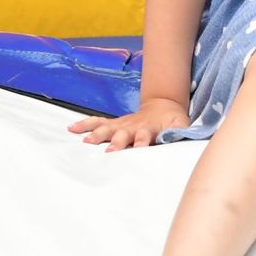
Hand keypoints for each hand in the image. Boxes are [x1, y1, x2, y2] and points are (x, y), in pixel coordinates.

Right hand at [65, 96, 190, 151]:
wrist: (164, 105)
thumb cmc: (173, 120)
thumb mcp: (182, 126)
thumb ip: (181, 134)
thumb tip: (184, 141)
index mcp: (150, 129)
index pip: (146, 136)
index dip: (142, 142)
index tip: (139, 148)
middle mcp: (133, 126)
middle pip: (123, 133)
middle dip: (116, 141)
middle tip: (109, 150)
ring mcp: (122, 124)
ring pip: (107, 127)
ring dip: (97, 133)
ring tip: (85, 140)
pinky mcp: (115, 124)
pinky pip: (98, 123)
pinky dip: (85, 124)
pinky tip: (71, 128)